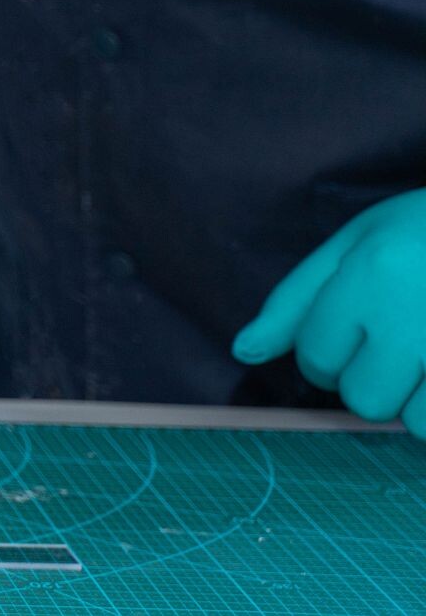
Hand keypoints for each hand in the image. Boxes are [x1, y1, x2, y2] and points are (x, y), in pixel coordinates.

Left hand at [233, 189, 425, 438]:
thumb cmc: (425, 228)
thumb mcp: (356, 242)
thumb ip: (297, 300)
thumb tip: (244, 352)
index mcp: (372, 276)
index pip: (316, 355)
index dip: (328, 350)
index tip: (357, 327)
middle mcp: (416, 317)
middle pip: (364, 400)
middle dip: (372, 380)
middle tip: (400, 343)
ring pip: (418, 423)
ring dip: (421, 401)